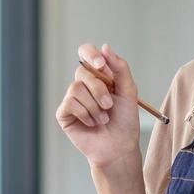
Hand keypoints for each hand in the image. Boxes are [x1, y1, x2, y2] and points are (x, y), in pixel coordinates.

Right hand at [55, 43, 140, 169]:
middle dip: (99, 90)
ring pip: (76, 88)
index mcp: (98, 75)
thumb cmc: (125, 120)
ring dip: (94, 106)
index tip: (100, 64)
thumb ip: (120, 68)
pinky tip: (92, 123)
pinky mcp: (64, 113)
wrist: (119, 147)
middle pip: (82, 72)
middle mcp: (83, 84)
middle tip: (110, 105)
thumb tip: (105, 47)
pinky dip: (85, 114)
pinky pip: (70, 103)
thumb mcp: (129, 91)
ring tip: (103, 119)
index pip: (86, 53)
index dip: (90, 54)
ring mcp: (72, 98)